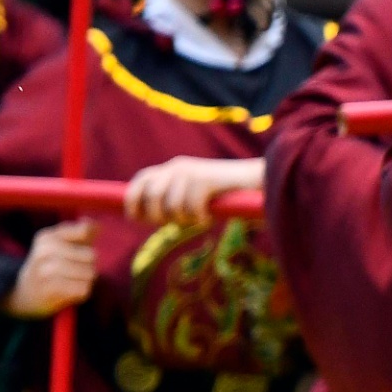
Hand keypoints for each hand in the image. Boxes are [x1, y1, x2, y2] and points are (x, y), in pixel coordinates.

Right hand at [2, 220, 98, 321]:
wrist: (28, 291)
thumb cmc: (54, 263)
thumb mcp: (65, 243)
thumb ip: (85, 231)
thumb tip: (97, 226)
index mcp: (47, 236)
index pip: (84, 231)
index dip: (88, 242)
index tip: (79, 249)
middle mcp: (44, 251)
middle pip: (91, 255)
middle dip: (91, 265)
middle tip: (78, 270)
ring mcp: (45, 271)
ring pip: (89, 273)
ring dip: (88, 280)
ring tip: (75, 280)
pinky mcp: (49, 290)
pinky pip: (83, 289)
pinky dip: (83, 291)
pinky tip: (71, 291)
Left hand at [122, 154, 261, 227]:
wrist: (259, 181)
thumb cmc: (226, 194)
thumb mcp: (194, 194)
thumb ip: (173, 199)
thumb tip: (147, 216)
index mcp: (173, 168)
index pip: (141, 180)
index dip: (133, 200)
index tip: (135, 218)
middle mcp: (178, 166)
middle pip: (152, 196)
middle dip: (158, 216)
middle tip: (176, 224)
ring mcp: (192, 172)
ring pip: (172, 205)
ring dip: (184, 219)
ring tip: (199, 219)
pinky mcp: (205, 180)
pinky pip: (191, 208)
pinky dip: (199, 218)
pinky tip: (209, 217)